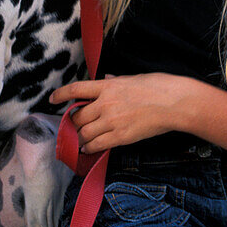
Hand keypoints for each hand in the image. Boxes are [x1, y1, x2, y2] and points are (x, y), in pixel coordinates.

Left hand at [49, 73, 175, 154]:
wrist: (174, 103)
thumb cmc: (158, 86)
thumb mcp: (132, 77)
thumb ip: (115, 80)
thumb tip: (105, 77)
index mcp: (108, 85)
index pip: (76, 89)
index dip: (61, 95)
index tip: (53, 99)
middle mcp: (106, 103)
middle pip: (78, 116)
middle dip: (73, 122)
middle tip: (75, 124)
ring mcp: (112, 121)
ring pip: (84, 133)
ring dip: (80, 137)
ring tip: (81, 139)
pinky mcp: (121, 136)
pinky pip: (97, 145)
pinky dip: (89, 148)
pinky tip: (88, 148)